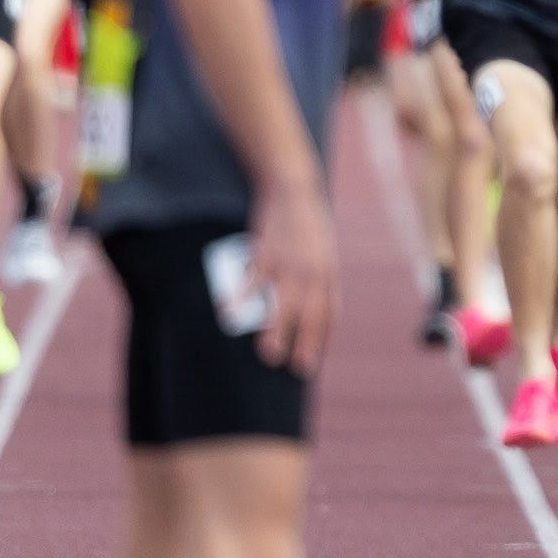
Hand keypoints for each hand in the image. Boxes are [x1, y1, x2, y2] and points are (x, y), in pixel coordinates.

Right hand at [249, 174, 337, 374]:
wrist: (294, 190)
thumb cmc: (306, 226)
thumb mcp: (321, 252)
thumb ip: (316, 279)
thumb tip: (304, 306)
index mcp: (328, 273)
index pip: (329, 313)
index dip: (321, 338)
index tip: (312, 361)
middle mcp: (314, 272)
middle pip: (311, 314)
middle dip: (305, 342)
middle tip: (298, 368)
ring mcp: (290, 263)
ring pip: (284, 303)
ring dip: (276, 330)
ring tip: (268, 354)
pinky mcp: (267, 252)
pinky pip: (252, 280)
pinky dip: (240, 297)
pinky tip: (228, 313)